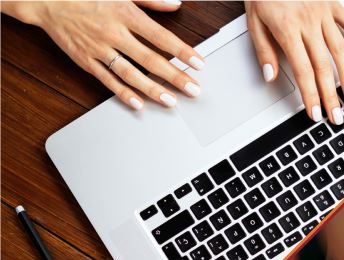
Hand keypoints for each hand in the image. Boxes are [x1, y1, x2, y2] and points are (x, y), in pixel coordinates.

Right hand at [2, 1, 205, 109]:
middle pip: (150, 59)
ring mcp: (98, 48)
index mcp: (125, 14)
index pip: (161, 37)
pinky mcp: (84, 60)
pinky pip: (106, 79)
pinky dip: (122, 93)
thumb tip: (175, 3)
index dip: (182, 51)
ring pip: (130, 73)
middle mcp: (113, 33)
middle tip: (193, 89)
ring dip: (152, 89)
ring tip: (171, 101)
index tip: (198, 63)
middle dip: (174, 76)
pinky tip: (138, 103)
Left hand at [245, 1, 343, 123]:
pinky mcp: (335, 5)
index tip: (315, 113)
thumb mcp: (253, 19)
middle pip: (324, 66)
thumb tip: (270, 76)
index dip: (310, 95)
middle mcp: (309, 22)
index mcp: (287, 28)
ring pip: (341, 51)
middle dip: (331, 95)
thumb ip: (264, 49)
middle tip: (338, 116)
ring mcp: (325, 13)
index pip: (302, 70)